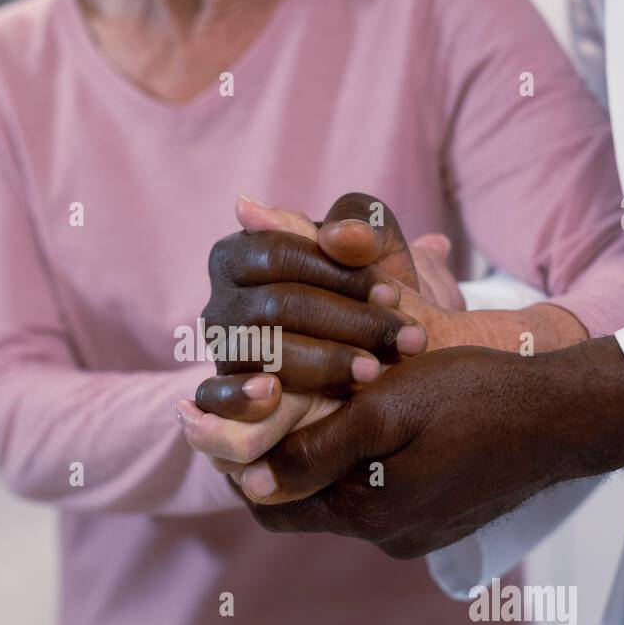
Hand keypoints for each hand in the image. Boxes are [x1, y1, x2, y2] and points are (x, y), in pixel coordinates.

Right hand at [181, 192, 441, 474]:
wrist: (380, 359)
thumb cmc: (370, 295)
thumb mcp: (378, 248)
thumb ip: (363, 226)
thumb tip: (337, 235)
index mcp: (241, 254)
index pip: (281, 255)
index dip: (340, 274)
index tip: (393, 295)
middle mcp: (221, 302)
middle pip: (278, 305)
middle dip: (349, 321)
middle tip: (407, 340)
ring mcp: (221, 351)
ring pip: (266, 351)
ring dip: (326, 362)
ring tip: (374, 371)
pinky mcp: (224, 398)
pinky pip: (217, 397)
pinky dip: (241, 396)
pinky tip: (274, 396)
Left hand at [233, 338, 623, 558]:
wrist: (566, 416)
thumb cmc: (477, 398)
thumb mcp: (386, 409)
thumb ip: (315, 451)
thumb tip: (246, 480)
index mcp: (368, 515)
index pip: (272, 506)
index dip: (241, 465)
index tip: (228, 418)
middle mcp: (388, 535)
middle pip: (306, 501)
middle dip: (281, 456)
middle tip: (270, 402)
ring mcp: (419, 530)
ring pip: (344, 494)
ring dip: (325, 454)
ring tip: (319, 400)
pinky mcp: (444, 516)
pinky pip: (382, 492)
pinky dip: (364, 460)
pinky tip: (371, 418)